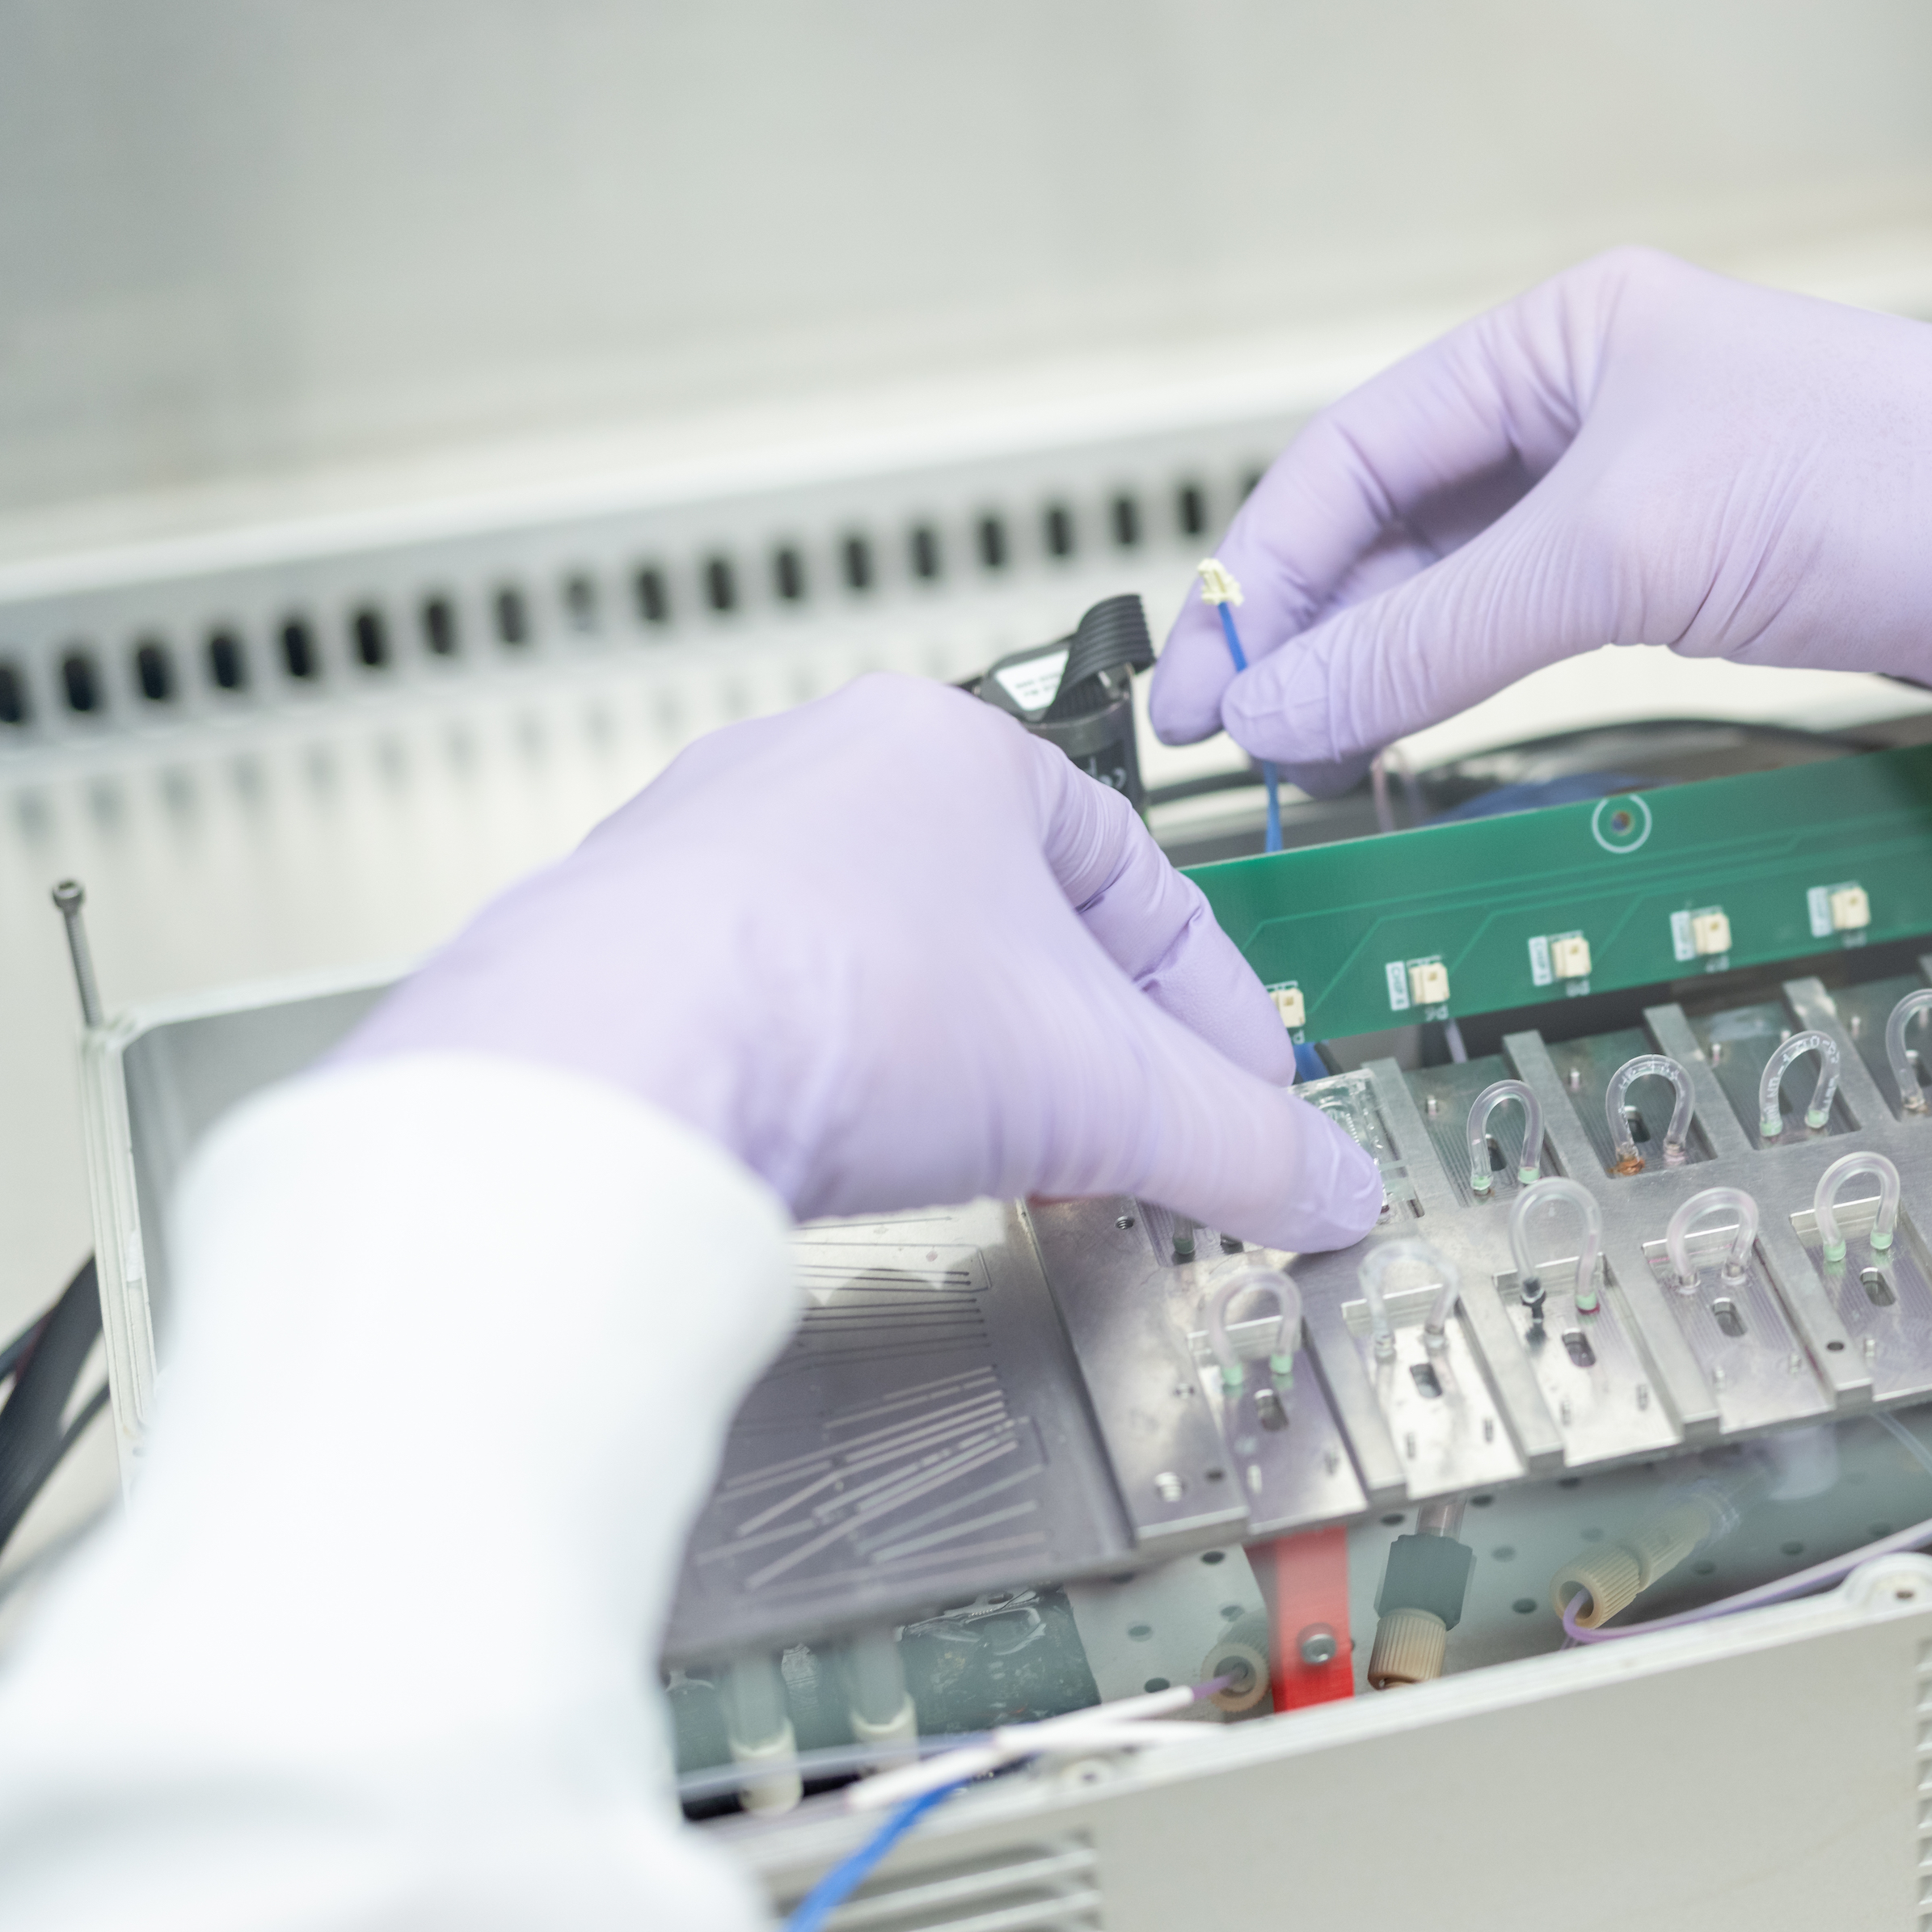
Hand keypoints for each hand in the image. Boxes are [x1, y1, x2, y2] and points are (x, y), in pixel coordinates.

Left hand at [335, 674, 1378, 1245]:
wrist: (606, 1081)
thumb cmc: (836, 1006)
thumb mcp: (1107, 1089)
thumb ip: (1243, 1143)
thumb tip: (1324, 1185)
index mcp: (954, 746)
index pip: (1141, 882)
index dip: (1212, 1010)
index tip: (1240, 1100)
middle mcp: (817, 770)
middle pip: (1011, 920)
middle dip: (1082, 1041)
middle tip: (1125, 1138)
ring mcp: (701, 854)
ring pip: (888, 958)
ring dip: (961, 1057)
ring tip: (994, 1155)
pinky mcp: (614, 946)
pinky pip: (769, 1004)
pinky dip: (837, 1075)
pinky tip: (850, 1148)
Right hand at [1147, 248, 1931, 783]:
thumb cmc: (1882, 486)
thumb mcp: (1629, 550)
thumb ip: (1444, 632)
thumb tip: (1285, 708)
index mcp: (1561, 334)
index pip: (1353, 451)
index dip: (1260, 571)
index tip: (1206, 687)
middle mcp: (1593, 392)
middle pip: (1395, 514)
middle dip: (1307, 622)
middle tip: (1236, 741)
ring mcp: (1647, 483)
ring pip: (1462, 575)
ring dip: (1380, 659)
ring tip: (1311, 754)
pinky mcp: (1700, 567)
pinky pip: (1538, 617)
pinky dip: (1468, 676)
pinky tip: (1420, 733)